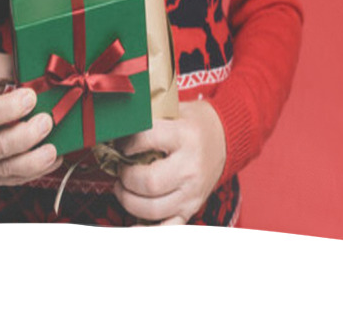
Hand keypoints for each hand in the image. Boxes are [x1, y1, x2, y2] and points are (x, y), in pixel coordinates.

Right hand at [0, 51, 62, 186]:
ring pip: (8, 169)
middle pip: (0, 146)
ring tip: (53, 150)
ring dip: (35, 161)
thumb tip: (43, 72)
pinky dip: (36, 171)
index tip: (31, 96)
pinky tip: (52, 159)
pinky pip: (15, 179)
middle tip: (47, 121)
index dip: (12, 107)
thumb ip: (13, 68)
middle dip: (28, 135)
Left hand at [113, 101, 225, 224]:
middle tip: (120, 170)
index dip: (126, 143)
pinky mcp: (192, 208)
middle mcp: (190, 167)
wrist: (225, 138)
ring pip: (153, 208)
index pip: (146, 140)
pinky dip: (147, 231)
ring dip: (129, 200)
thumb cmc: (194, 123)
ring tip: (123, 188)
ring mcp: (192, 192)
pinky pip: (168, 228)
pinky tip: (132, 226)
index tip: (120, 144)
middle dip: (126, 178)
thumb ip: (148, 117)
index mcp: (185, 136)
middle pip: (149, 182)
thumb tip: (116, 126)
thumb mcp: (174, 110)